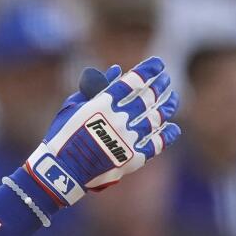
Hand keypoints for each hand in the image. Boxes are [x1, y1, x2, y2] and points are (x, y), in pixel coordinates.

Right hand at [25, 57, 180, 205]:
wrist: (62, 171)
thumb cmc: (63, 136)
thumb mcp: (73, 107)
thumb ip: (96, 87)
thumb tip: (117, 70)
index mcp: (103, 104)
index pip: (134, 81)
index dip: (149, 70)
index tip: (158, 64)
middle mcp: (120, 119)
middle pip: (149, 97)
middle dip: (160, 85)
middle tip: (166, 80)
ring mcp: (129, 139)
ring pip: (157, 117)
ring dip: (168, 106)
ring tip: (173, 99)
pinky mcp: (134, 158)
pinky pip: (158, 143)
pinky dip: (168, 134)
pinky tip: (172, 128)